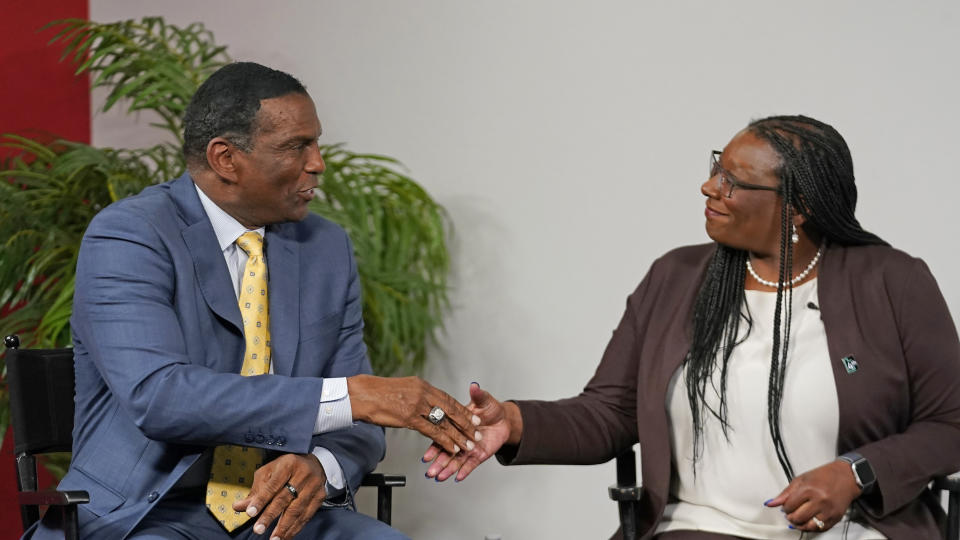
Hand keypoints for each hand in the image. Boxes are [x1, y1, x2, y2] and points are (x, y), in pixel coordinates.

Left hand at [234, 453, 326, 539]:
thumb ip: (255, 491)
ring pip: (297, 509)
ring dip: (284, 526)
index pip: (273, 485)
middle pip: (284, 498)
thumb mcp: (269, 473)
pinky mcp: (320, 496)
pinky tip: (286, 536)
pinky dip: (295, 527)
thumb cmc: (287, 468)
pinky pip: (307, 515)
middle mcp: (303, 474)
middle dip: (270, 515)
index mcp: (288, 464)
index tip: (250, 513)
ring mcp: (314, 486)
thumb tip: (238, 507)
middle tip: (258, 529)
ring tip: (273, 538)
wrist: (314, 464)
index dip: (261, 500)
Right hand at [348, 374, 480, 454]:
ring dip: (459, 434)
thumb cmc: (375, 393)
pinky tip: (453, 448)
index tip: (473, 415)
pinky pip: (433, 431)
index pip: (446, 398)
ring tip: (470, 444)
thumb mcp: (400, 389)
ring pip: (444, 422)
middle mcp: (423, 393)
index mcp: (421, 385)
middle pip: (450, 409)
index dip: (461, 408)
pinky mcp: (409, 418)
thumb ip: (414, 395)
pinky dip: (445, 441)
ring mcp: (417, 405)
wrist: (361, 395)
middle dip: (466, 421)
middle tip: (478, 430)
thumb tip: (421, 401)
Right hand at [423, 382, 516, 481]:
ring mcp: (468, 448)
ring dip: (448, 469)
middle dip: (438, 463)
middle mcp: (460, 439)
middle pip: (447, 453)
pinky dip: (464, 471)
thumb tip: (475, 386)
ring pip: (456, 461)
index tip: (426, 455)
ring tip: (439, 477)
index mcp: (456, 426)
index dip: (434, 447)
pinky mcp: (478, 455)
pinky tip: (458, 477)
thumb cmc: (490, 409)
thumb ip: (477, 395)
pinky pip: (470, 465)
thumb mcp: (484, 400)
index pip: (442, 437)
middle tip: (430, 472)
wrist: (503, 420)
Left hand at [765, 460, 861, 531]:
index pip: (789, 506)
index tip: (786, 506)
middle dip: (791, 517)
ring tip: (798, 518)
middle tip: (791, 513)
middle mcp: (820, 501)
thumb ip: (785, 493)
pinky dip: (811, 527)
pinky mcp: (835, 517)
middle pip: (798, 517)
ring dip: (799, 524)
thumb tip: (771, 503)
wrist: (846, 477)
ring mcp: (828, 511)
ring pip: (808, 526)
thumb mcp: (801, 479)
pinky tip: (808, 521)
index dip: (785, 507)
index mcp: (809, 490)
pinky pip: (820, 529)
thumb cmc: (824, 476)